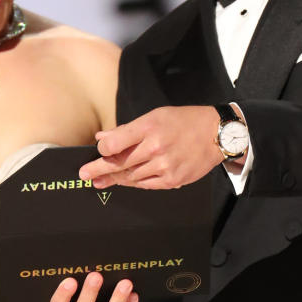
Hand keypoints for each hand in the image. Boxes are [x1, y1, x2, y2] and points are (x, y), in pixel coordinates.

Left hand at [79, 106, 224, 189]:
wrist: (216, 134)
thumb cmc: (184, 122)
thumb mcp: (155, 117)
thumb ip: (127, 130)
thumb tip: (102, 138)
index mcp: (149, 127)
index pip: (115, 143)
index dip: (102, 150)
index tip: (96, 152)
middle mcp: (156, 147)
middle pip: (120, 164)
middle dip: (99, 170)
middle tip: (85, 175)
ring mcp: (165, 166)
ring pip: (131, 177)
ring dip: (115, 179)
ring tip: (101, 181)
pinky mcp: (173, 179)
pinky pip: (146, 185)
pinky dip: (134, 183)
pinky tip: (125, 181)